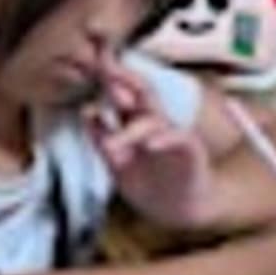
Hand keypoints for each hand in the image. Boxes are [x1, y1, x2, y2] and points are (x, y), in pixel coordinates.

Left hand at [89, 62, 220, 228]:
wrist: (181, 213)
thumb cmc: (150, 185)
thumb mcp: (117, 165)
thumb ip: (102, 139)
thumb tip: (86, 112)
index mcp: (136, 123)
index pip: (123, 94)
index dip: (110, 77)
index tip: (95, 61)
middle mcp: (155, 123)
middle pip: (142, 93)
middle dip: (124, 80)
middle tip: (106, 70)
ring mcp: (172, 135)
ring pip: (153, 120)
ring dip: (131, 129)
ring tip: (111, 143)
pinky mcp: (190, 151)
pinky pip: (177, 139)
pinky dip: (163, 140)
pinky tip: (149, 144)